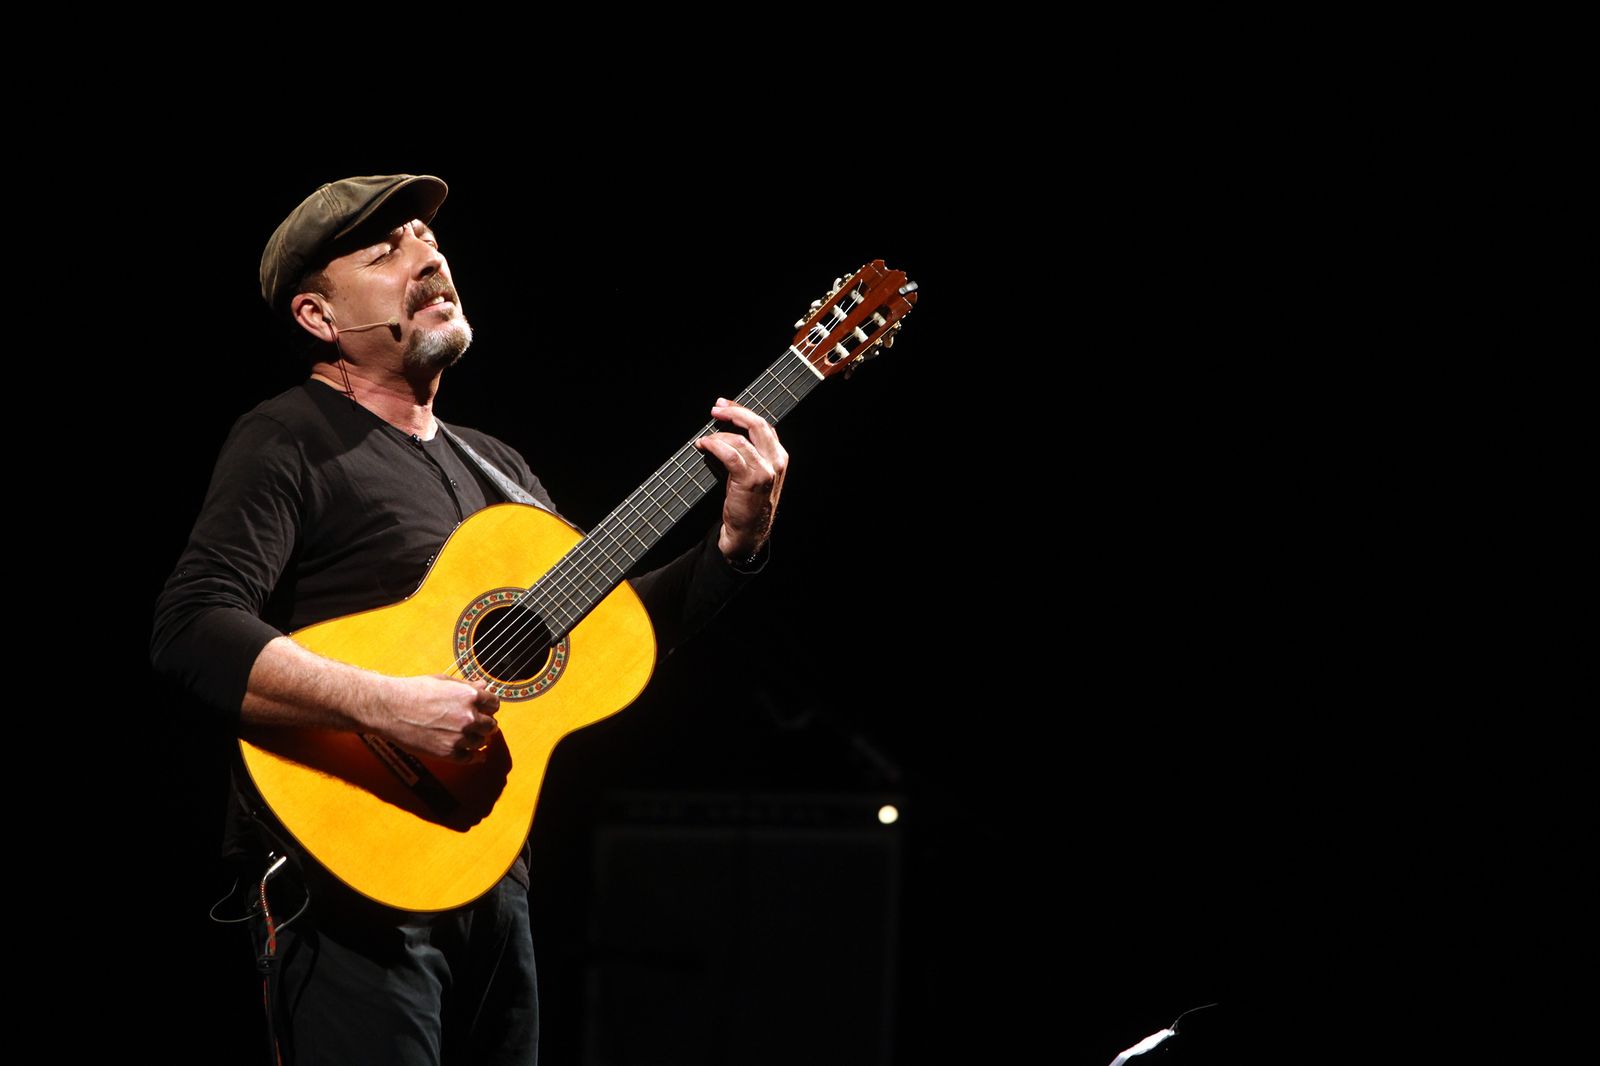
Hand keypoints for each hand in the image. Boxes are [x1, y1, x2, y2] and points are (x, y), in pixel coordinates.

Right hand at [372, 674, 501, 761]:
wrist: (390, 708)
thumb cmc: (413, 690)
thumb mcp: (443, 681)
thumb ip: (467, 686)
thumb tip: (484, 687)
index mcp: (469, 696)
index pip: (494, 704)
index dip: (490, 707)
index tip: (486, 710)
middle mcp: (468, 717)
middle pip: (491, 725)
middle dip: (486, 723)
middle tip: (480, 724)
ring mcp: (459, 736)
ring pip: (482, 742)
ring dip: (478, 739)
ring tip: (470, 736)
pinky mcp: (447, 753)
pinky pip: (470, 758)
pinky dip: (475, 757)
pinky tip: (476, 756)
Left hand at [694, 398, 787, 562]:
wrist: (748, 531)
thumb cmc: (748, 501)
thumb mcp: (756, 473)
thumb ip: (751, 451)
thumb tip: (727, 428)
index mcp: (779, 456)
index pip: (762, 424)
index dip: (741, 411)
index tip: (723, 405)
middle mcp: (776, 461)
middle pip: (757, 424)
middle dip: (734, 412)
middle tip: (715, 409)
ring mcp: (765, 471)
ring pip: (740, 439)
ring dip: (718, 435)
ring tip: (705, 440)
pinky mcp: (750, 481)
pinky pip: (731, 454)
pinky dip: (715, 446)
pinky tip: (705, 446)